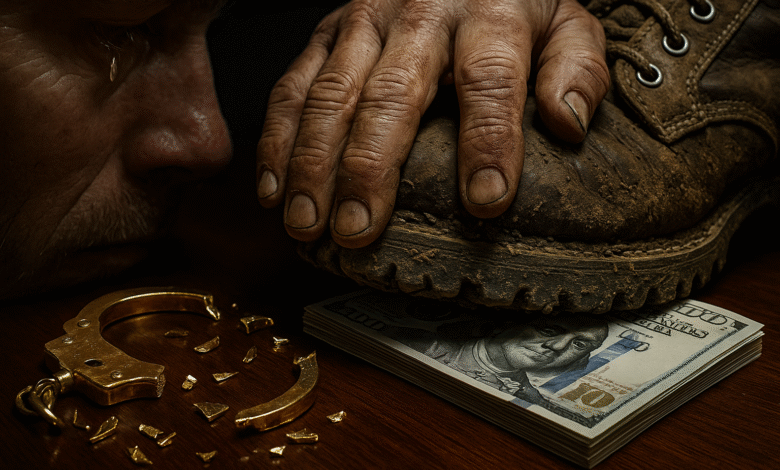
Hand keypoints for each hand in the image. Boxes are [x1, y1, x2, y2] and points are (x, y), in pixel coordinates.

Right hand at [256, 0, 608, 247]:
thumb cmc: (511, 4)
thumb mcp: (565, 24)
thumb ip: (577, 70)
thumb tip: (565, 122)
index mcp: (487, 12)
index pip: (490, 81)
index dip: (489, 142)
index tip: (486, 202)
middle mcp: (417, 12)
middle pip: (390, 95)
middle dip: (370, 168)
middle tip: (358, 230)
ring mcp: (361, 22)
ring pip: (329, 94)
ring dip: (312, 164)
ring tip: (307, 224)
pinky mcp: (326, 33)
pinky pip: (291, 86)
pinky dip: (277, 140)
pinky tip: (275, 189)